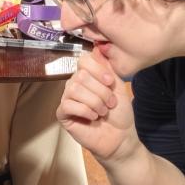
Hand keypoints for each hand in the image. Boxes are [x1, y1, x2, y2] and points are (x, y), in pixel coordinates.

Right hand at [57, 47, 137, 163]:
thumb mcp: (117, 86)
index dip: (98, 70)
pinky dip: (85, 111)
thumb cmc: (119, 113)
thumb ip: (107, 67)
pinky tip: (93, 118)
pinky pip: (68, 105)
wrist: (121, 136)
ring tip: (102, 111)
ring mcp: (67, 99)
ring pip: (74, 89)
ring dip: (94, 101)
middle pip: (81, 75)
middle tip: (110, 103)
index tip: (110, 83)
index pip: (83, 60)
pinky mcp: (63, 114)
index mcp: (88, 76)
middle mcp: (75, 84)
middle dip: (100, 91)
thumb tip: (98, 47)